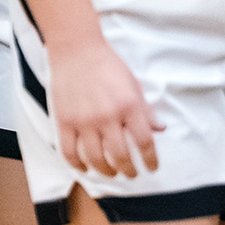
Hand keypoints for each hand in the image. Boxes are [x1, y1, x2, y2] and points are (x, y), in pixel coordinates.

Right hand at [47, 37, 162, 177]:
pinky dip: (78, 164)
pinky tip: (85, 168)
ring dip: (106, 170)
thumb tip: (159, 129)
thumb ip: (146, 109)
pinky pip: (69, 151)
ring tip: (111, 172)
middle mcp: (107, 116)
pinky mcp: (64, 122)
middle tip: (131, 173)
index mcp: (129, 106)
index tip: (151, 167)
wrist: (76, 50)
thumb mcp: (134, 84)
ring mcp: (84, 121)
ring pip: (95, 158)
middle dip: (129, 169)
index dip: (150, 159)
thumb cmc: (107, 65)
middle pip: (120, 155)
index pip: (144, 142)